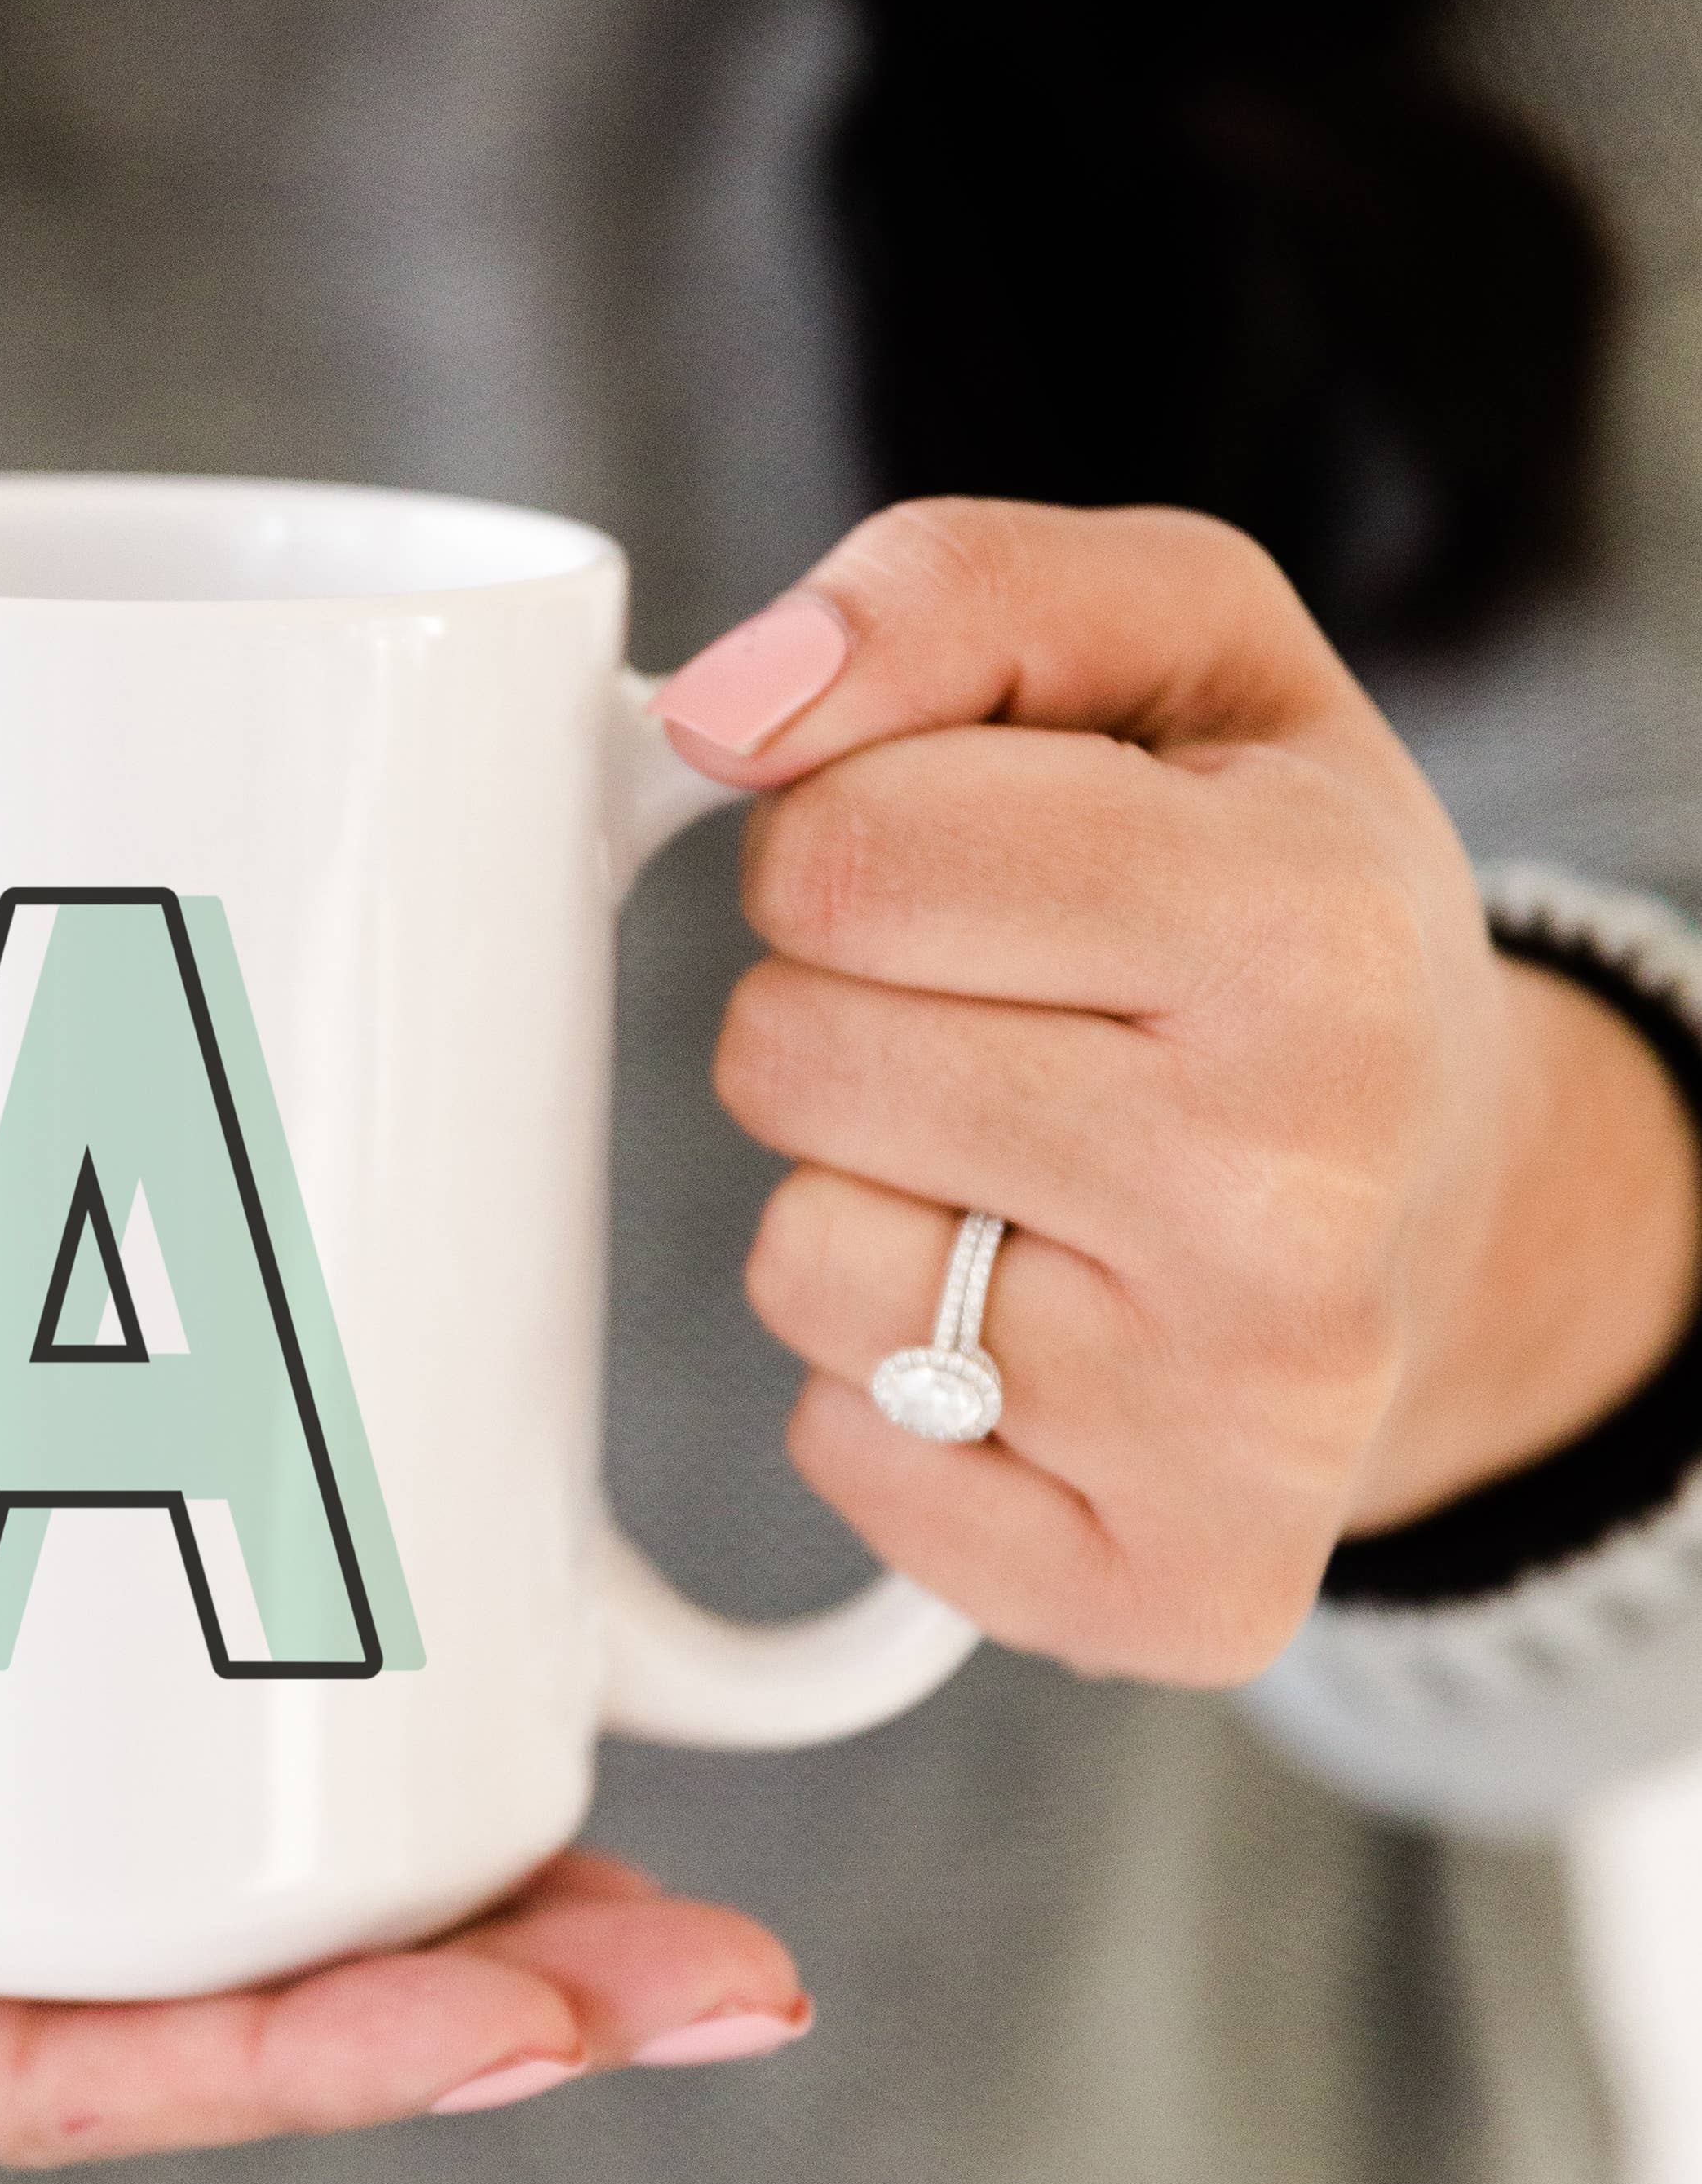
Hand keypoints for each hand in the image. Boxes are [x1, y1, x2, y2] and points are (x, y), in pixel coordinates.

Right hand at [0, 1491, 808, 2161]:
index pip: (71, 2085)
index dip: (296, 2063)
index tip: (513, 2019)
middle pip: (217, 2035)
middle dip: (475, 2017)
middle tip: (724, 1979)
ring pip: (232, 1945)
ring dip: (466, 1927)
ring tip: (698, 1910)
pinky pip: (177, 1823)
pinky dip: (340, 1803)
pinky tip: (498, 1745)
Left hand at [654, 500, 1701, 1687]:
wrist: (1457, 1190)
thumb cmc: (1277, 899)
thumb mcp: (1181, 654)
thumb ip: (951, 594)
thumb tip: (726, 707)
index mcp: (1308, 929)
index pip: (844, 848)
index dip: (839, 835)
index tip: (942, 865)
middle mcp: (1294, 1196)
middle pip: (792, 1056)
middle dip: (837, 1009)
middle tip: (997, 1019)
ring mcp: (1244, 1423)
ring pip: (801, 1264)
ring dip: (857, 1198)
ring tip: (1022, 1172)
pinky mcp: (1178, 1589)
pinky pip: (848, 1453)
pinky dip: (893, 1388)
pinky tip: (1041, 1322)